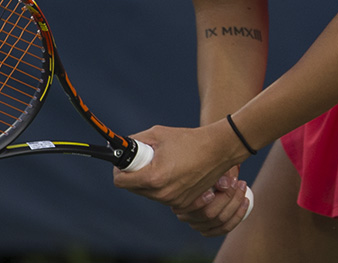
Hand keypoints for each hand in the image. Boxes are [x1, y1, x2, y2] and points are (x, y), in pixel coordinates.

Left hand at [111, 122, 250, 232]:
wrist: (218, 150)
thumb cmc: (188, 139)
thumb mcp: (158, 134)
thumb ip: (136, 141)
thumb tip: (121, 146)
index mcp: (154, 177)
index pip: (121, 181)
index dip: (119, 170)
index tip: (123, 163)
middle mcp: (162, 194)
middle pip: (133, 188)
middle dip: (134, 174)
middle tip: (145, 159)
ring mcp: (174, 201)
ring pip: (148, 193)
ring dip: (149, 181)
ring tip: (165, 164)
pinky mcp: (183, 204)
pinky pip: (163, 197)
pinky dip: (164, 186)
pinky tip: (175, 172)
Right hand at [172, 170, 253, 236]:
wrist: (207, 173)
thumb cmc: (206, 167)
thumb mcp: (210, 166)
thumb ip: (217, 174)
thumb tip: (224, 185)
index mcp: (179, 199)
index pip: (199, 203)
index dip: (216, 194)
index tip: (232, 181)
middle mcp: (184, 215)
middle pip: (210, 214)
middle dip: (229, 198)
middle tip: (240, 183)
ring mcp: (196, 225)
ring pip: (219, 222)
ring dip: (236, 206)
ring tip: (243, 188)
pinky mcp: (207, 230)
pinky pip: (223, 228)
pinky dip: (237, 217)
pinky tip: (245, 203)